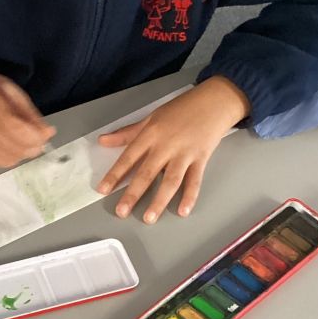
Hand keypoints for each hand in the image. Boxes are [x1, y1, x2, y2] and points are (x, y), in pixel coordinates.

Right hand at [0, 66, 55, 167]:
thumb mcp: (15, 94)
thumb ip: (32, 116)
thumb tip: (47, 133)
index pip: (18, 130)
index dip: (35, 137)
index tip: (46, 135)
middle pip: (14, 148)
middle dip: (33, 147)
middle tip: (40, 140)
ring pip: (9, 158)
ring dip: (24, 153)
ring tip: (27, 142)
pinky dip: (12, 157)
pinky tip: (15, 147)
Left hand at [96, 78, 249, 222]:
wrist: (214, 100)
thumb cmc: (182, 109)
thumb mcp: (151, 117)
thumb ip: (127, 133)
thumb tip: (103, 140)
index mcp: (150, 134)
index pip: (128, 158)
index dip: (114, 174)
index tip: (103, 190)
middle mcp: (166, 146)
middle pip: (147, 173)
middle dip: (133, 194)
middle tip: (122, 211)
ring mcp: (185, 153)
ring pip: (170, 181)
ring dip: (159, 201)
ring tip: (149, 218)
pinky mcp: (201, 159)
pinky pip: (195, 181)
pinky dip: (189, 196)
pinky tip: (183, 210)